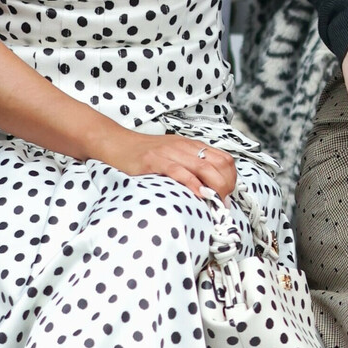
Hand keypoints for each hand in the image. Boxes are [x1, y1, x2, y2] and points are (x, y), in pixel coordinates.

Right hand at [103, 129, 237, 199]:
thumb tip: (211, 190)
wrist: (116, 143)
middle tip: (222, 204)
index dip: (231, 179)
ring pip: (203, 167)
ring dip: (215, 188)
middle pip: (219, 164)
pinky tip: (197, 195)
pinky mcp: (153, 161)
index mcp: (192, 146)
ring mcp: (169, 153)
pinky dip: (192, 184)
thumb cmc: (145, 155)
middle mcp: (184, 147)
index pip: (225, 159)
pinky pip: (178, 171)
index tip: (227, 195)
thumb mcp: (174, 156)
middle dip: (226, 187)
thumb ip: (191, 168)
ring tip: (215, 203)